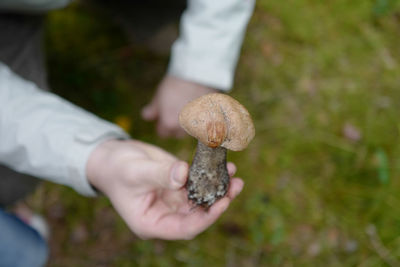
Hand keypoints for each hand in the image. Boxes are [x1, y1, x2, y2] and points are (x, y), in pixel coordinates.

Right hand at [86, 139, 243, 239]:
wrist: (112, 157)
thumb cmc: (116, 169)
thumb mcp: (135, 172)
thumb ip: (159, 175)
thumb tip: (184, 174)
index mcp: (152, 223)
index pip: (184, 229)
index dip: (205, 219)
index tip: (222, 203)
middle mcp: (166, 215)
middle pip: (198, 216)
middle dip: (218, 202)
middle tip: (235, 187)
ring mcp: (174, 200)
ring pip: (202, 200)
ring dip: (219, 189)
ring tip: (235, 176)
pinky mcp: (179, 185)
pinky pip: (198, 183)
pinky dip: (211, 176)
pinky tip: (224, 166)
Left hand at [142, 75, 216, 137]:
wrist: (197, 74)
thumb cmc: (175, 84)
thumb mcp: (159, 96)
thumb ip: (153, 110)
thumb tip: (146, 117)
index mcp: (169, 124)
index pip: (162, 133)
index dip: (161, 125)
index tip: (163, 117)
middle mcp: (183, 128)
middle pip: (176, 134)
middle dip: (174, 126)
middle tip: (176, 111)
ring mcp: (198, 124)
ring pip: (189, 131)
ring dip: (187, 124)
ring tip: (187, 109)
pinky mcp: (209, 119)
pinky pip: (202, 124)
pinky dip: (199, 119)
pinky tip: (198, 108)